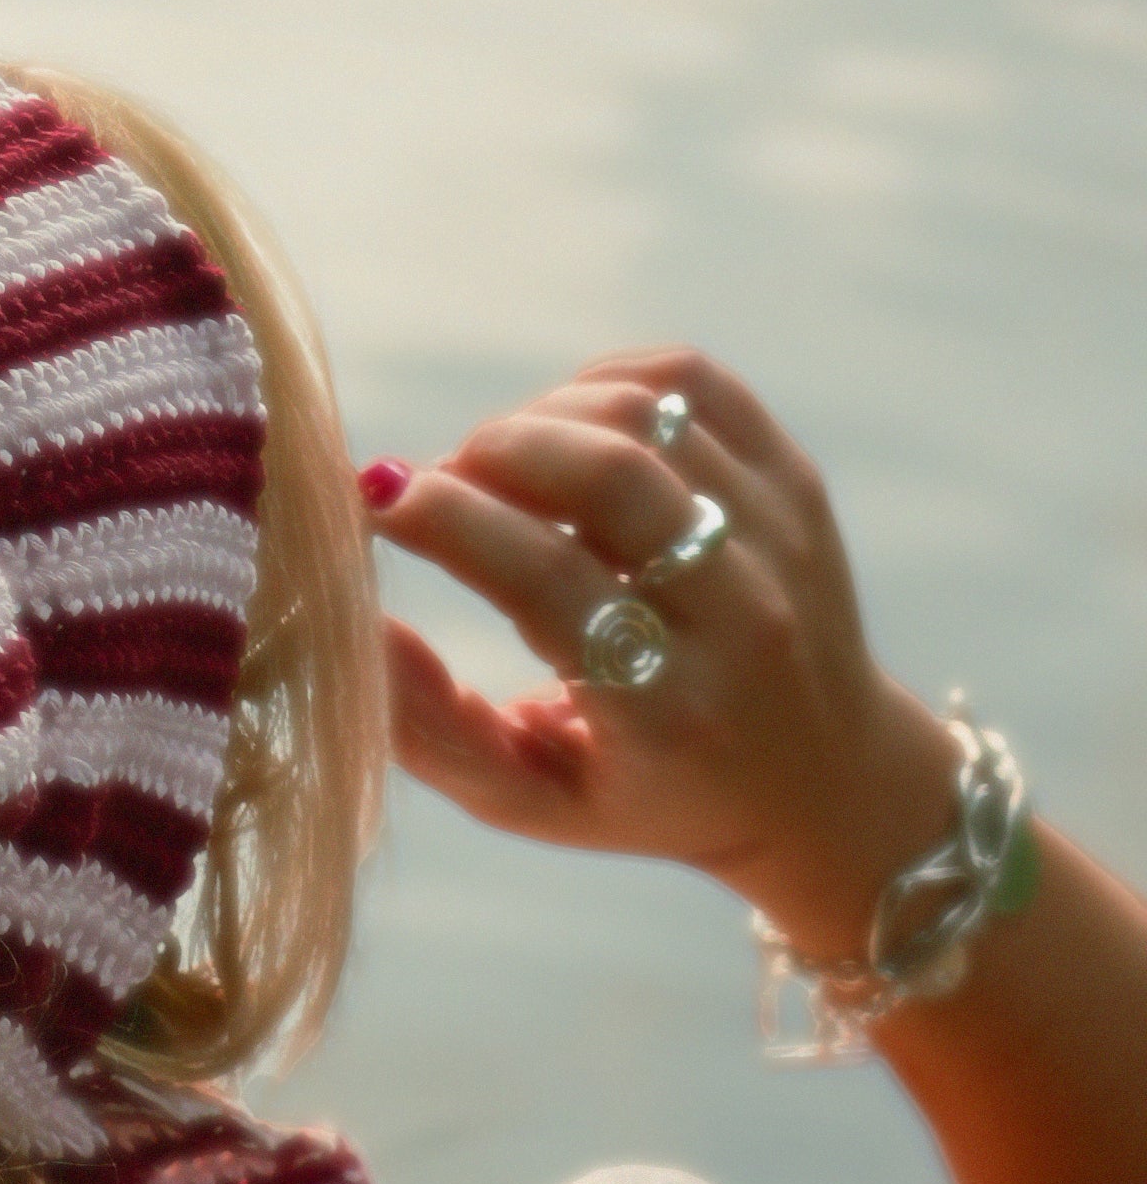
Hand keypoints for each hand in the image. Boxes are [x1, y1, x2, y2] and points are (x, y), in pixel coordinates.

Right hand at [367, 350, 958, 957]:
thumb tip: (357, 622)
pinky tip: (573, 431)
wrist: (826, 784)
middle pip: (606, 474)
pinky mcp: (797, 485)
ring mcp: (782, 540)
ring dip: (542, 418)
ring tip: (504, 467)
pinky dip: (609, 384)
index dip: (443, 519)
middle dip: (491, 452)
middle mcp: (741, 618)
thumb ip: (433, 732)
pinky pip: (696, 382)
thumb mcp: (532, 802)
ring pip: (645, 415)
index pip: (543, 578)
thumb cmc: (648, 795)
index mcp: (667, 713)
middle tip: (441, 482)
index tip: (375, 498)